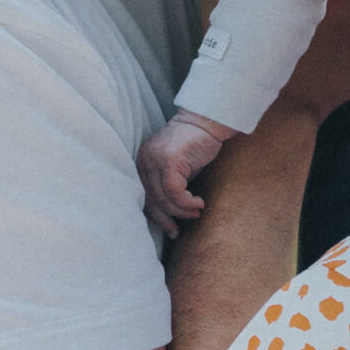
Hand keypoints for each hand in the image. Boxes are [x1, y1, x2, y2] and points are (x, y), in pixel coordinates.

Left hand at [138, 111, 233, 238]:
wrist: (206, 121)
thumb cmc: (195, 145)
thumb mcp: (178, 168)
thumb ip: (169, 186)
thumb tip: (169, 215)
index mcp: (142, 163)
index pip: (143, 196)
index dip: (156, 216)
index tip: (170, 228)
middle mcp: (144, 161)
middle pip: (151, 199)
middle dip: (168, 218)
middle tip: (182, 226)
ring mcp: (154, 159)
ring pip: (163, 198)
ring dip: (182, 210)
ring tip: (196, 212)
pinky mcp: (169, 160)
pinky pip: (174, 191)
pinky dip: (187, 202)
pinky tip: (199, 202)